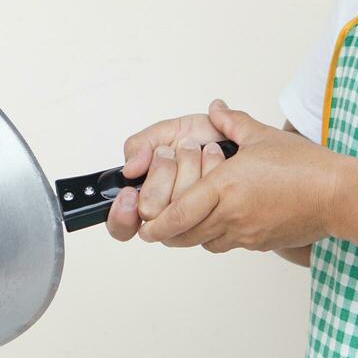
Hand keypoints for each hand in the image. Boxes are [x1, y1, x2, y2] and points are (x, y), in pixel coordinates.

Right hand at [105, 108, 228, 241]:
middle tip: (171, 153)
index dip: (122, 214)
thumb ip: (140, 145)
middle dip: (162, 171)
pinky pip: (204, 203)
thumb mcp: (164, 132)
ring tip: (196, 150)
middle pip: (149, 210)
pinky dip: (208, 170)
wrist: (235, 135)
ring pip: (176, 206)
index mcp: (147, 195)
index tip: (130, 194)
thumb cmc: (200, 137)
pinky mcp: (214, 216)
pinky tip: (212, 155)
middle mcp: (168, 211)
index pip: (122, 225)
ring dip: (187, 167)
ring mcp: (191, 217)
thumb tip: (129, 170)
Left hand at [137, 99, 349, 252]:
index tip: (146, 225)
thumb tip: (216, 109)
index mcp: (227, 187)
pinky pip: (229, 244)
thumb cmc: (306, 166)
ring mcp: (247, 233)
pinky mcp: (261, 243)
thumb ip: (233, 122)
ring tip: (189, 219)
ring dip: (193, 234)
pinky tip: (224, 219)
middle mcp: (232, 215)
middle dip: (168, 232)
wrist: (340, 196)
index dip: (158, 223)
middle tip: (157, 226)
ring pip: (205, 242)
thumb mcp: (263, 136)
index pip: (179, 213)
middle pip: (186, 235)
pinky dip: (218, 236)